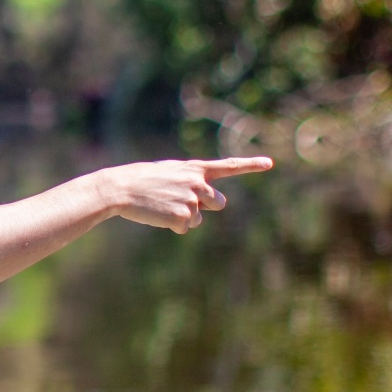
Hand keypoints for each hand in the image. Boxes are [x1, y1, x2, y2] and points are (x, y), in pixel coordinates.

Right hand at [94, 156, 273, 233]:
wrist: (121, 188)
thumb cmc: (140, 180)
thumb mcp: (169, 173)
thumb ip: (189, 182)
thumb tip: (199, 207)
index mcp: (195, 169)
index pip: (228, 166)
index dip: (250, 165)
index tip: (270, 163)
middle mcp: (199, 183)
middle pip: (218, 203)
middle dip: (205, 206)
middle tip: (180, 202)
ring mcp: (192, 200)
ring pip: (199, 218)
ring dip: (185, 217)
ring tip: (163, 206)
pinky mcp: (183, 217)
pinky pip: (184, 228)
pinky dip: (172, 225)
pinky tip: (158, 215)